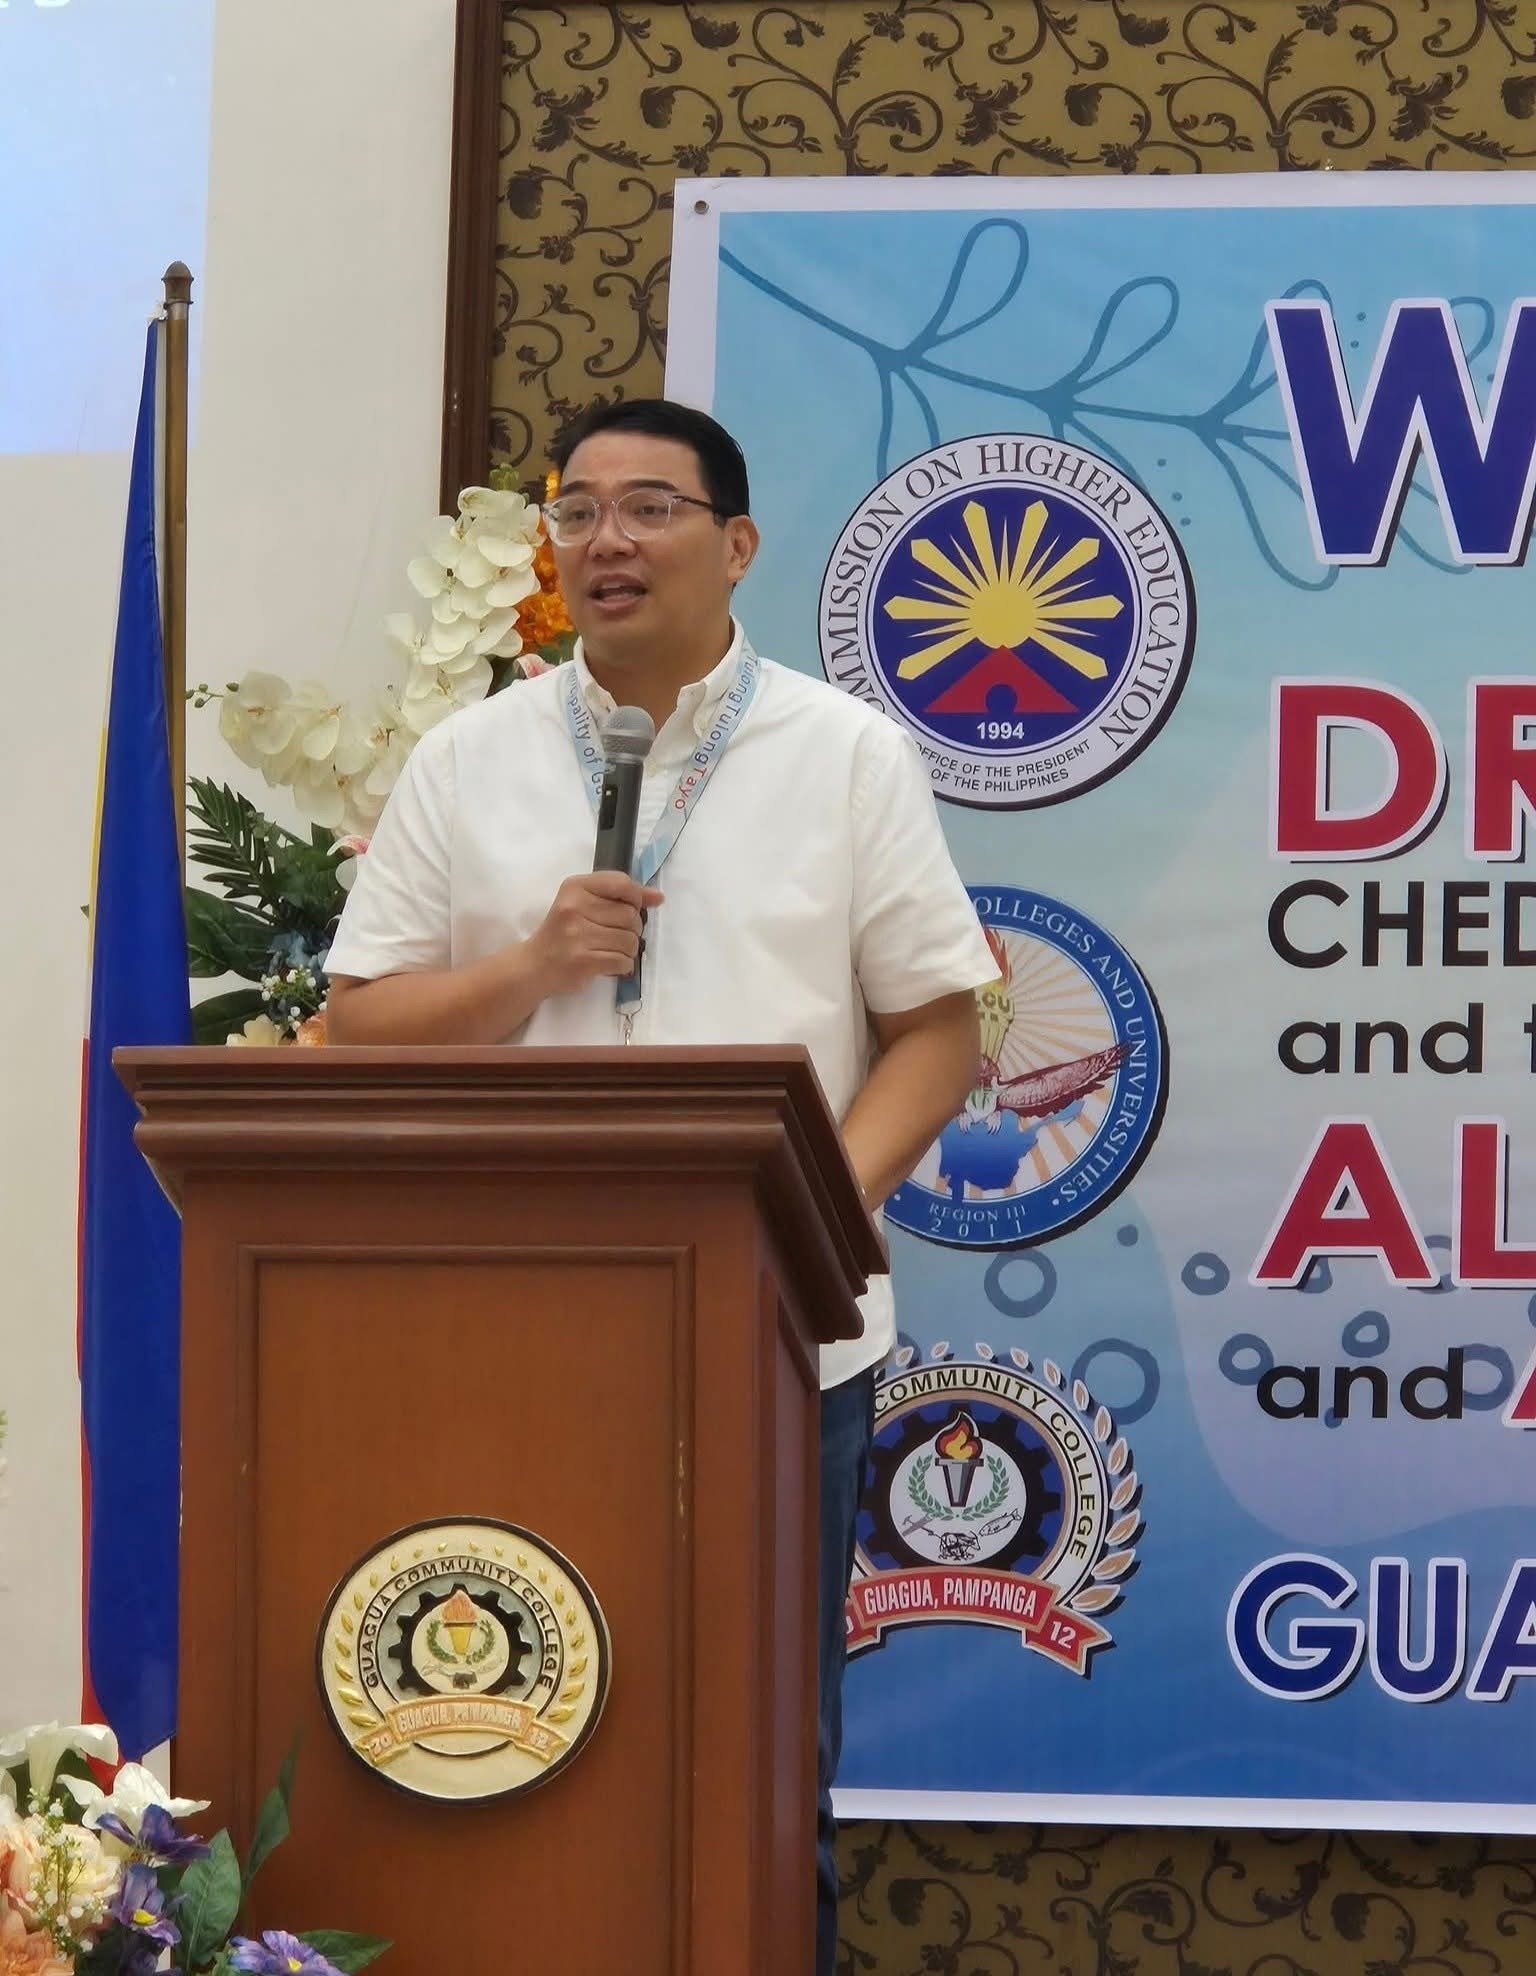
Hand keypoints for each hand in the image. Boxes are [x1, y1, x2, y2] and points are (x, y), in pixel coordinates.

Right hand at [529, 871, 664, 994]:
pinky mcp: (583, 960)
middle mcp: (574, 907)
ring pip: (630, 940)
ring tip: (612, 950)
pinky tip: (610, 963)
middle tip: (617, 935)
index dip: (636, 897)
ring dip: (628, 949)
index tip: (634, 908)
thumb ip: (620, 896)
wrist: (534, 965)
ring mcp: (578, 935)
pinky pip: (623, 961)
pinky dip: (623, 965)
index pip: (622, 883)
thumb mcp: (584, 904)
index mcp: (575, 887)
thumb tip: (658, 897)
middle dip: (633, 929)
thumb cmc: (562, 932)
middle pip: (630, 915)